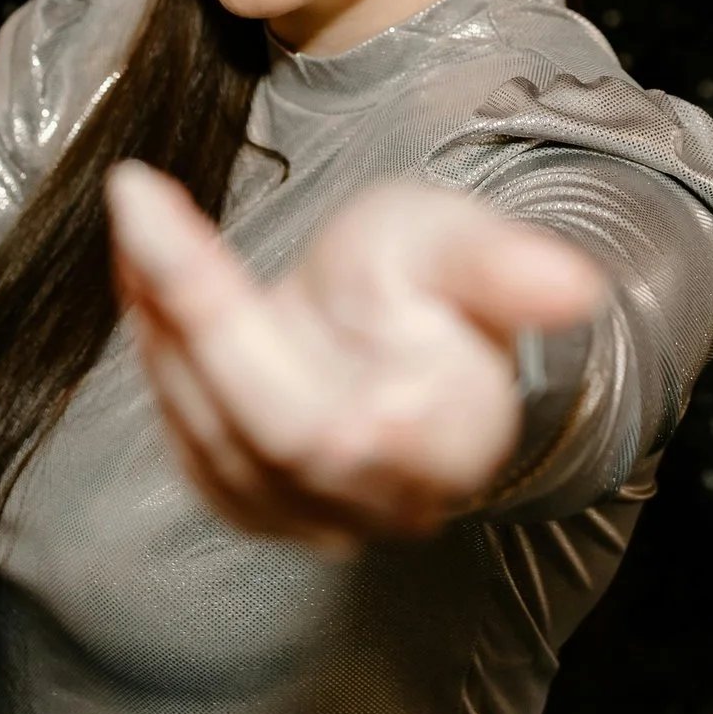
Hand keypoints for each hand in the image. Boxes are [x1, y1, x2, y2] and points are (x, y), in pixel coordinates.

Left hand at [103, 160, 604, 551]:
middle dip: (174, 309)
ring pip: (201, 435)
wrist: (433, 332)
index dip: (206, 301)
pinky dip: (158, 359)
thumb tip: (574, 287)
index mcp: (429, 445)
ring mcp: (316, 517)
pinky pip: (189, 444)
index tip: (142, 196)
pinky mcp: (265, 509)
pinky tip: (149, 286)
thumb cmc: (443, 282)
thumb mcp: (464, 241)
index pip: (299, 406)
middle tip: (138, 207)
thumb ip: (502, 266)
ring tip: (146, 231)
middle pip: (237, 425)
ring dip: (157, 329)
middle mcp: (372, 500)